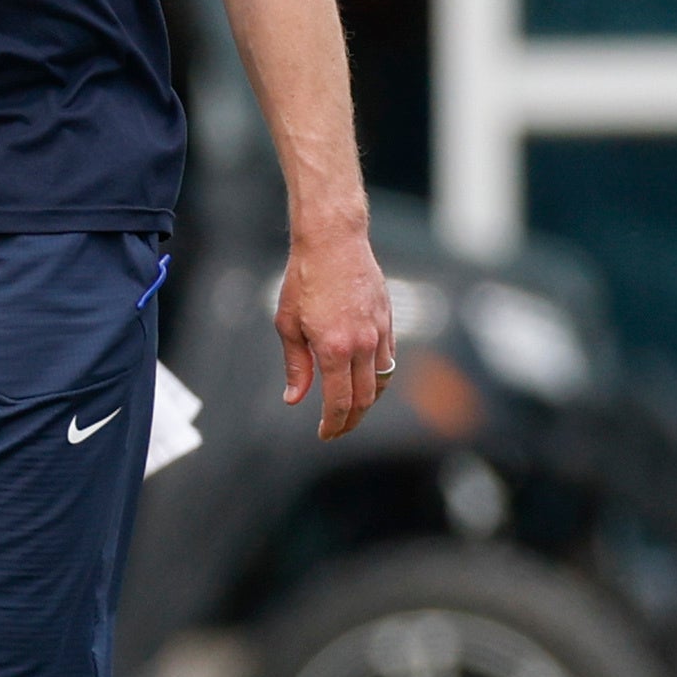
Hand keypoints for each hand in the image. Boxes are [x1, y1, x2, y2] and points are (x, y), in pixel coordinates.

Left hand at [276, 219, 394, 439]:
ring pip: (382, 381)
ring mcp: (379, 332)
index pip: (340, 401)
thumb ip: (296, 364)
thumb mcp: (288, 324)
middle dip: (351, 420)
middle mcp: (362, 344)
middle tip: (337, 430)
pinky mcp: (388, 320)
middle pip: (365, 398)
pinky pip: (388, 359)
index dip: (333, 424)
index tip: (325, 434)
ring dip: (368, 402)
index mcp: (334, 348)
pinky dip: (378, 377)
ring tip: (352, 411)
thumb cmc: (305, 279)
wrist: (334, 242)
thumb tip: (295, 398)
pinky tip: (365, 381)